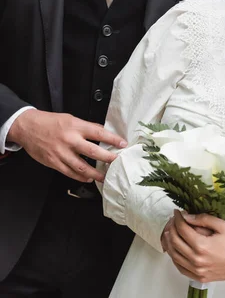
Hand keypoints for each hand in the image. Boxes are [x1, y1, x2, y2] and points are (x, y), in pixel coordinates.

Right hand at [7, 109, 126, 181]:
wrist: (28, 127)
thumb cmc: (50, 121)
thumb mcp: (70, 118)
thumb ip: (85, 127)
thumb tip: (101, 132)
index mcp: (75, 126)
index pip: (99, 133)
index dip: (112, 139)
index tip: (123, 144)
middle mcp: (70, 140)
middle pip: (93, 152)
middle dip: (108, 158)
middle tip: (117, 162)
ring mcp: (61, 153)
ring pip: (82, 167)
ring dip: (95, 173)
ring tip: (104, 176)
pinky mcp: (53, 162)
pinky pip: (69, 172)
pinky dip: (80, 177)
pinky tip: (88, 178)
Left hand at [162, 210, 224, 282]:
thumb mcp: (221, 226)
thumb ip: (203, 219)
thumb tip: (186, 216)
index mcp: (202, 246)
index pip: (182, 229)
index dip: (177, 218)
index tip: (177, 212)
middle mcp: (197, 260)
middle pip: (175, 241)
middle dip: (172, 227)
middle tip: (174, 220)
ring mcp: (196, 271)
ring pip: (174, 255)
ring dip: (170, 241)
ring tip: (172, 231)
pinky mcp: (198, 277)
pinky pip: (179, 267)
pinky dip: (174, 256)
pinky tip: (175, 247)